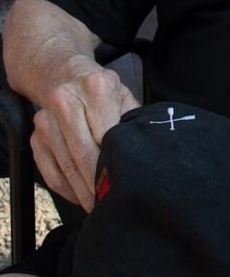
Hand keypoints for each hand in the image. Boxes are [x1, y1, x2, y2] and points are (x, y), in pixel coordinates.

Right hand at [31, 68, 139, 211]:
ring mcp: (47, 119)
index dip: (114, 163)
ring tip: (97, 203)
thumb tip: (146, 150)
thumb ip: (133, 118)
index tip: (124, 183)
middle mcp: (68, 101)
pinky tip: (79, 195)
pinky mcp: (35, 135)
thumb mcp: (122, 94)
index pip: (107, 134)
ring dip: (82, 190)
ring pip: (65, 165)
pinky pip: (48, 169)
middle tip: (110, 200)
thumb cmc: (100, 89)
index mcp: (97, 88)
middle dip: (97, 183)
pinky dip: (65, 187)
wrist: (62, 73)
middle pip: (83, 153)